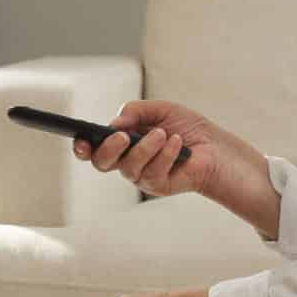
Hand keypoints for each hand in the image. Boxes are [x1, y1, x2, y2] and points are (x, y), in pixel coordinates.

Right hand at [74, 99, 255, 201]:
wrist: (215, 147)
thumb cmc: (186, 127)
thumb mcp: (159, 110)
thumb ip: (135, 111)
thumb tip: (115, 123)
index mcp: (122, 142)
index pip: (94, 148)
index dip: (82, 146)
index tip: (81, 139)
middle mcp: (127, 161)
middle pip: (102, 163)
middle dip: (108, 149)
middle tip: (123, 137)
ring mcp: (141, 176)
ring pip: (129, 168)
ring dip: (145, 148)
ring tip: (162, 134)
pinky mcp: (157, 186)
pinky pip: (153, 173)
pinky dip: (165, 154)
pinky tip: (177, 143)